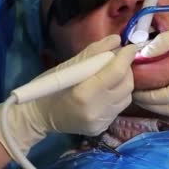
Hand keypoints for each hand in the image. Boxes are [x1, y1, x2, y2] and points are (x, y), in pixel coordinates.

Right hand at [0, 35, 135, 155]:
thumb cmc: (48, 88)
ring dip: (124, 82)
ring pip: (126, 97)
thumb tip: (117, 40)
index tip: (130, 46)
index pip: (115, 72)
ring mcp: (100, 122)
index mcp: (84, 94)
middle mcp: (96, 111)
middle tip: (119, 60)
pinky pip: (119, 107)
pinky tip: (107, 90)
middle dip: (126, 69)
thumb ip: (93, 52)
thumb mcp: (66, 66)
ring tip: (112, 75)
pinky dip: (117, 95)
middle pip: (126, 85)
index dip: (126, 57)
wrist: (38, 117)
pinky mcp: (102, 128)